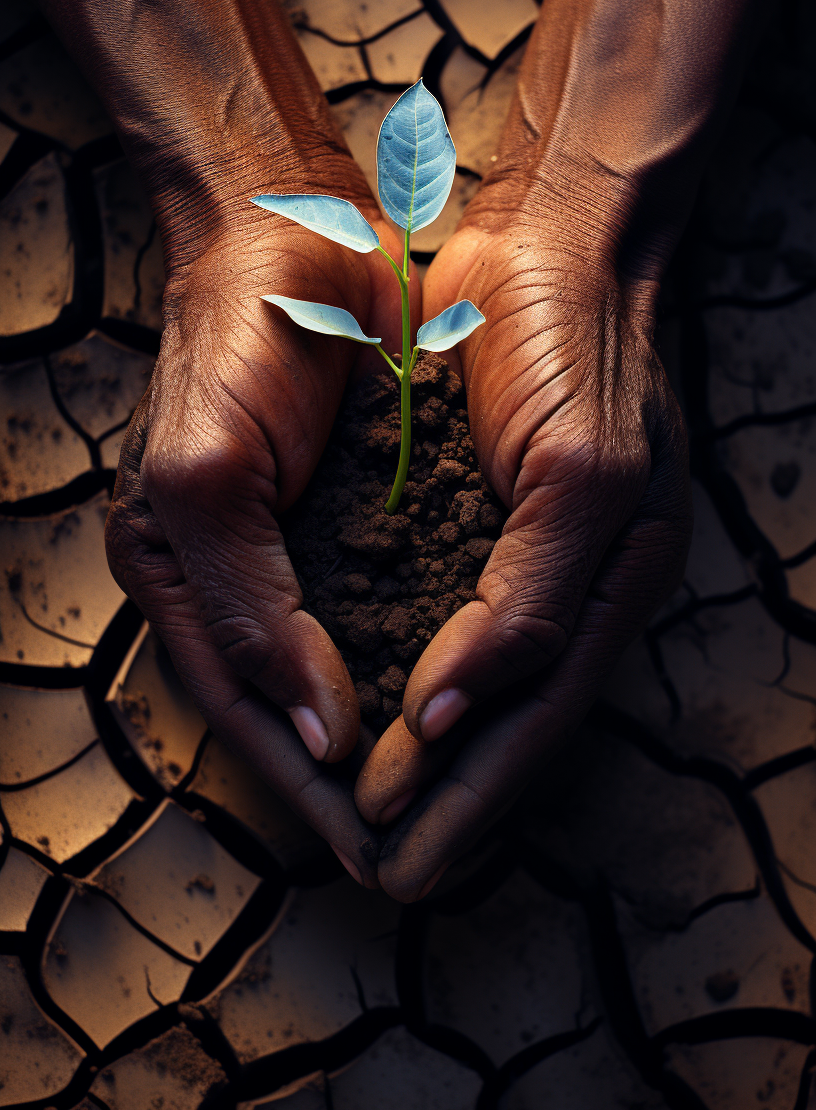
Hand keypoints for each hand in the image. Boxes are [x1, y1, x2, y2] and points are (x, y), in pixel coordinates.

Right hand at [106, 181, 416, 883]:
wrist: (294, 227)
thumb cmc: (232, 342)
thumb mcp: (210, 479)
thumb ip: (252, 609)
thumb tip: (317, 725)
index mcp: (184, 576)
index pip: (249, 706)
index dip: (307, 782)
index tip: (369, 851)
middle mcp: (243, 574)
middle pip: (299, 707)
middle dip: (353, 785)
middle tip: (418, 858)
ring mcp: (302, 545)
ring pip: (349, 669)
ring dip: (395, 738)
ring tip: (448, 807)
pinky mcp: (360, 511)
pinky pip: (392, 608)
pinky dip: (422, 663)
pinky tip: (463, 704)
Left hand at [355, 188, 692, 899]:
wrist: (555, 231)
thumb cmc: (574, 338)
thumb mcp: (580, 473)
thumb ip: (532, 603)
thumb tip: (456, 712)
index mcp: (611, 582)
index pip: (533, 720)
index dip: (466, 792)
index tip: (397, 856)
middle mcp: (573, 581)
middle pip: (506, 724)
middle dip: (444, 804)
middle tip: (381, 878)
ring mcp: (531, 552)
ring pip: (477, 688)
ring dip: (426, 761)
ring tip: (371, 824)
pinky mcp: (485, 516)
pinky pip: (449, 623)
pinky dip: (415, 684)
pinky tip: (379, 719)